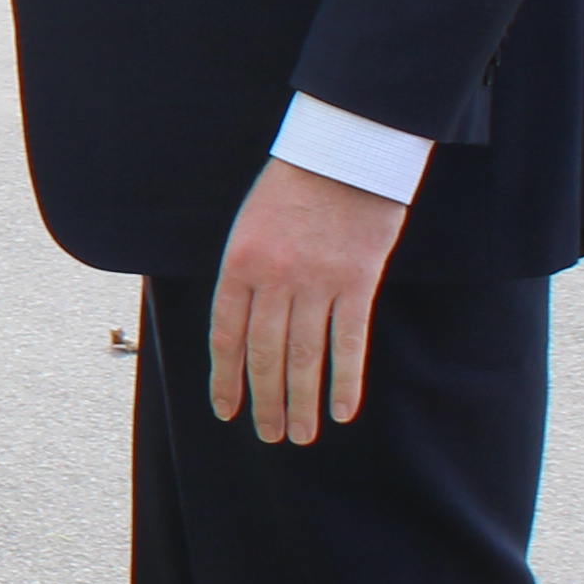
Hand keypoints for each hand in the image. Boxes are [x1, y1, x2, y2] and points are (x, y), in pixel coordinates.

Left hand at [208, 159, 407, 444]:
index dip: (225, 378)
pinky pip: (349, 341)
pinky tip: (341, 411)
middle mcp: (274, 278)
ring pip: (305, 356)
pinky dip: (345, 380)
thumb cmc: (295, 184)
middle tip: (268, 435)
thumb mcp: (251, 224)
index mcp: (238, 263)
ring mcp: (317, 281)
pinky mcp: (358, 280)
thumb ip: (246, 275)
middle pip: (265, 354)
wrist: (345, 148)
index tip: (227, 410)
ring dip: (301, 401)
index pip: (226, 335)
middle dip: (265, 400)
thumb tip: (243, 329)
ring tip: (300, 435)